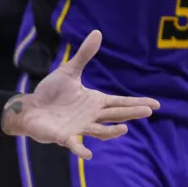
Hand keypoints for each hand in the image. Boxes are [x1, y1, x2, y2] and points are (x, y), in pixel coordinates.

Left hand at [1, 30, 159, 159]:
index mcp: (95, 101)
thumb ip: (84, 55)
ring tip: (124, 129)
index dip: (137, 103)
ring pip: (100, 131)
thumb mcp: (69, 71)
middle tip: (148, 111)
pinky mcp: (64, 136)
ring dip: (111, 132)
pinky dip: (80, 149)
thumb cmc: (52, 92)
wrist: (32, 107)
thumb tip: (97, 32)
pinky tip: (87, 154)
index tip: (156, 104)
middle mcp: (91, 116)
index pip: (120, 102)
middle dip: (131, 114)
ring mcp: (79, 127)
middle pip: (115, 115)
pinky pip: (75, 144)